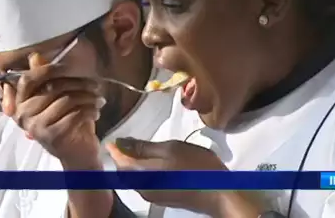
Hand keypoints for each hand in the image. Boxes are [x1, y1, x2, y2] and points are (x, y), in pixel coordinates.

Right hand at [2, 53, 105, 168]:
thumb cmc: (67, 122)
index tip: (68, 67)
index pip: (28, 79)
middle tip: (96, 85)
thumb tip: (36, 56)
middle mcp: (23, 114)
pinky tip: (96, 112)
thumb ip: (46, 78)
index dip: (48, 69)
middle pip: (52, 87)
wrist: (76, 154)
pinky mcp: (52, 135)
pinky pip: (74, 114)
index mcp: (20, 103)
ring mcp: (36, 126)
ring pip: (66, 100)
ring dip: (88, 97)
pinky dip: (90, 110)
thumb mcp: (58, 98)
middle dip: (79, 83)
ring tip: (99, 100)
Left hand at [106, 138, 262, 216]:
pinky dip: (145, 170)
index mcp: (140, 175)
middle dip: (124, 155)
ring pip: (134, 176)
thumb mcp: (170, 149)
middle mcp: (141, 189)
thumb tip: (119, 143)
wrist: (219, 193)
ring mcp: (152, 195)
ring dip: (135, 163)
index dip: (115, 147)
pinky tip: (157, 161)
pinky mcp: (162, 197)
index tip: (118, 136)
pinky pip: (145, 181)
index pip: (118, 160)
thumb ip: (143, 147)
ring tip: (144, 148)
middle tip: (130, 140)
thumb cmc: (196, 168)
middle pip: (124, 170)